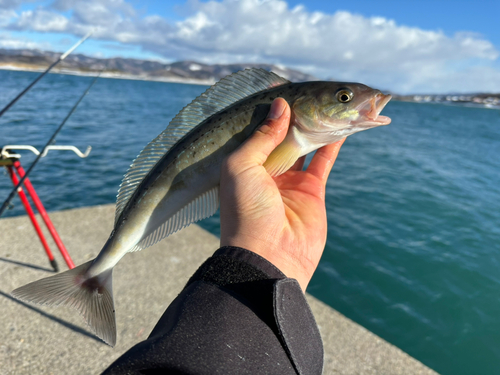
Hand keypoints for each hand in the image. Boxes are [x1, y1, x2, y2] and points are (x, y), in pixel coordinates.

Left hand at [220, 98, 344, 290]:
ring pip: (306, 145)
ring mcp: (290, 181)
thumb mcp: (241, 166)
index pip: (259, 130)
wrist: (267, 256)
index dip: (270, 111)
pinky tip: (340, 125)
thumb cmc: (245, 211)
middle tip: (310, 93)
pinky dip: (333, 144)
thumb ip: (262, 135)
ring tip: (330, 103)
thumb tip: (281, 104)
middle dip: (295, 116)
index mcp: (244, 164)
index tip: (283, 89)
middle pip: (284, 136)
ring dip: (317, 125)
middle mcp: (266, 171)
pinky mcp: (312, 191)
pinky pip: (323, 161)